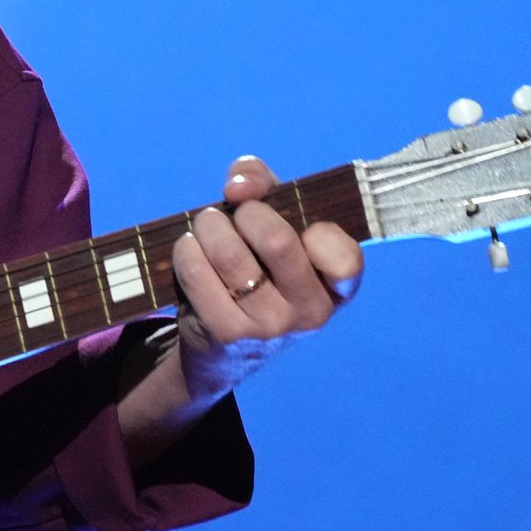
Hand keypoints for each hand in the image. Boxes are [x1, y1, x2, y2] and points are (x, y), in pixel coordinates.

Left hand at [168, 154, 364, 404]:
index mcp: (337, 285)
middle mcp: (312, 311)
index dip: (312, 225)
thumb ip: (264, 186)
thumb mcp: (274, 224)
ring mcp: (270, 327)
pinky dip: (186, 249)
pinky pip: (197, 273)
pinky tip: (190, 250)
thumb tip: (240, 185)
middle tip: (234, 214)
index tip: (286, 217)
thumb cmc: (259, 268)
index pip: (344, 256)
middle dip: (245, 213)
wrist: (225, 345)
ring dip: (208, 226)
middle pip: (277, 241)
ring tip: (206, 226)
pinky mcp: (228, 333)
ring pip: (229, 254)